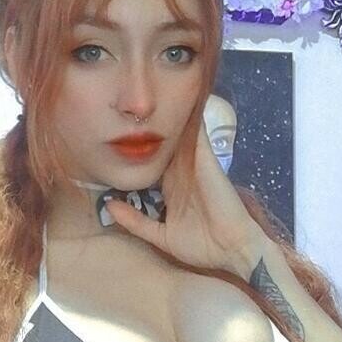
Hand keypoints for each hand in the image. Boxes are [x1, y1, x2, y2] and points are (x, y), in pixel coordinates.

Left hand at [104, 114, 264, 276]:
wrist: (232, 249)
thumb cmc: (202, 246)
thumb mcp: (161, 235)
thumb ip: (135, 221)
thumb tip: (109, 206)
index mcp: (173, 189)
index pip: (153, 166)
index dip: (138, 156)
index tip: (117, 142)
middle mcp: (183, 173)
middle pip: (163, 148)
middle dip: (149, 131)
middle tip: (130, 110)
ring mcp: (195, 164)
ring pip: (178, 136)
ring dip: (168, 119)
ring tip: (153, 91)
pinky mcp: (206, 159)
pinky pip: (197, 133)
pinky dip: (191, 118)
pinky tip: (183, 98)